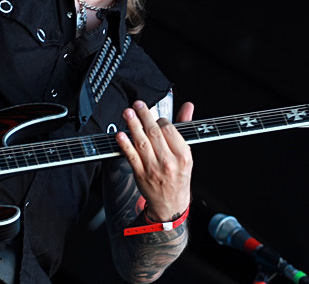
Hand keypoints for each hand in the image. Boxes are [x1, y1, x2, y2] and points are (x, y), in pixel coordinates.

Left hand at [115, 100, 193, 221]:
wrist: (171, 203)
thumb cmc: (179, 176)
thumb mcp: (187, 153)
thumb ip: (184, 127)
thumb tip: (188, 106)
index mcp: (183, 155)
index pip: (169, 130)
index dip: (160, 119)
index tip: (155, 116)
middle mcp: (168, 161)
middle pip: (154, 133)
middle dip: (144, 116)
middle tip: (137, 105)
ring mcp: (153, 168)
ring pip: (142, 142)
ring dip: (133, 126)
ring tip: (127, 113)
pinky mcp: (141, 174)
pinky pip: (131, 156)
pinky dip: (125, 145)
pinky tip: (120, 135)